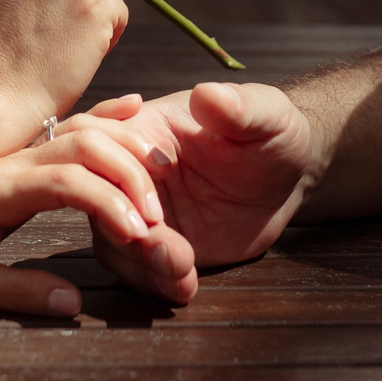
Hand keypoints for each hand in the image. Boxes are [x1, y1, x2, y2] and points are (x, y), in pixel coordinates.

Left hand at [0, 113, 192, 313]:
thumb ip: (12, 292)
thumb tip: (71, 305)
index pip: (65, 181)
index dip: (109, 202)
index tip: (137, 234)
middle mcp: (8, 159)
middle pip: (83, 145)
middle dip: (129, 174)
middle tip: (157, 216)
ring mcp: (15, 148)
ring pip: (81, 128)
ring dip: (126, 143)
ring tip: (164, 168)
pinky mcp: (19, 148)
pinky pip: (69, 122)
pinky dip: (106, 115)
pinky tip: (136, 108)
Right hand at [82, 81, 318, 294]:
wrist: (285, 178)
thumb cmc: (272, 134)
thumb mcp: (266, 117)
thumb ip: (240, 108)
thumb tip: (208, 94)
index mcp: (143, 130)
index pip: (99, 152)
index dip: (121, 186)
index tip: (157, 211)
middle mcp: (129, 172)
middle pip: (96, 205)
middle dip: (129, 236)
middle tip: (173, 252)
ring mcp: (140, 212)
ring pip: (112, 245)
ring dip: (143, 266)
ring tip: (183, 272)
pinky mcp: (156, 244)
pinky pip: (135, 270)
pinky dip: (156, 283)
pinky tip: (186, 286)